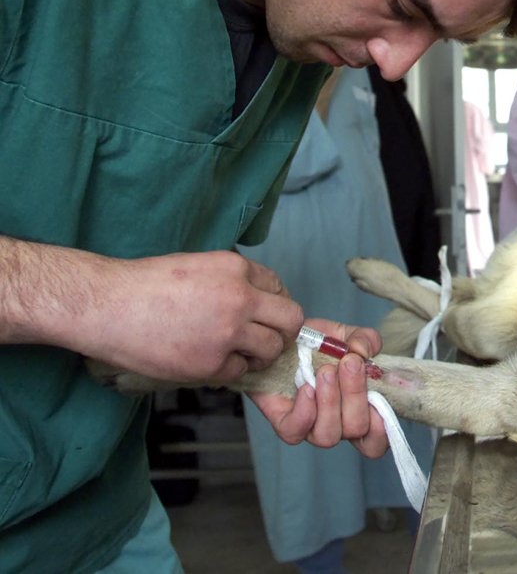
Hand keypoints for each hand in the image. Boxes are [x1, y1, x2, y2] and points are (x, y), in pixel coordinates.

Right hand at [73, 249, 304, 383]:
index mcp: (236, 269)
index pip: (279, 287)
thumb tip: (257, 296)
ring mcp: (227, 333)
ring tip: (238, 352)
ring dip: (260, 353)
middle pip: (291, 320)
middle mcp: (240, 298)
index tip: (264, 315)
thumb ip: (232, 279)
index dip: (273, 303)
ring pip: (272, 349)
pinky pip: (240, 371)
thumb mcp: (198, 265)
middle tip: (267, 338)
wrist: (107, 306)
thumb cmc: (145, 285)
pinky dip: (230, 369)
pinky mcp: (211, 363)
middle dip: (283, 331)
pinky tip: (210, 360)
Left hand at [249, 318, 388, 456]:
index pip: (375, 442)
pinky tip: (306, 387)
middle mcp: (337, 424)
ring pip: (328, 435)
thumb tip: (364, 352)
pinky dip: (305, 410)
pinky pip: (295, 431)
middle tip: (349, 363)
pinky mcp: (284, 423)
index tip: (379, 401)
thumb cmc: (316, 344)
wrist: (280, 341)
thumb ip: (365, 339)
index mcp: (359, 409)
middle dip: (355, 394)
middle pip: (356, 429)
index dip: (382, 432)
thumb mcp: (345, 335)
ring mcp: (310, 427)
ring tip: (325, 371)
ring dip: (331, 401)